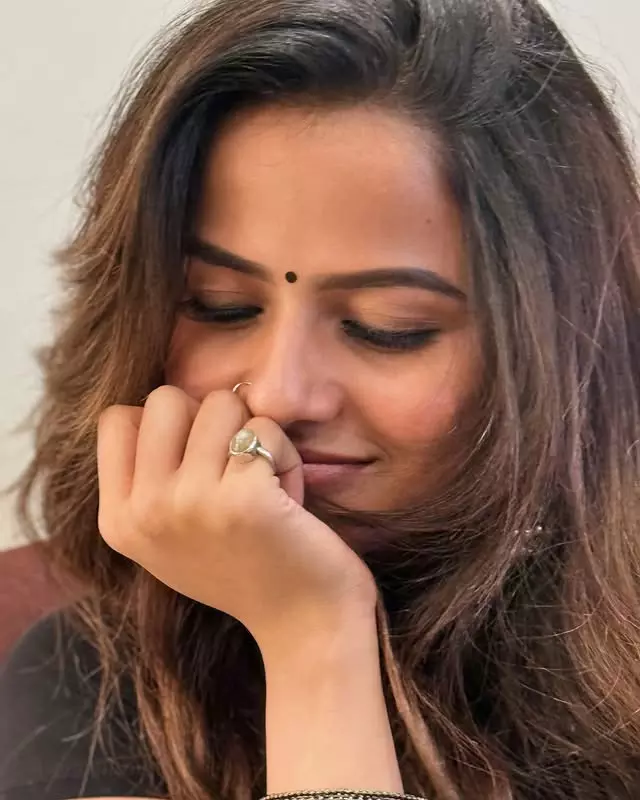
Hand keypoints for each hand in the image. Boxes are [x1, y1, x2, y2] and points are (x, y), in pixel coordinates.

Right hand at [96, 385, 376, 652]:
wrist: (302, 625)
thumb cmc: (245, 569)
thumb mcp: (171, 532)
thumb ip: (152, 475)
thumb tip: (171, 401)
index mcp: (119, 519)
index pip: (117, 418)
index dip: (167, 425)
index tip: (195, 463)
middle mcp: (145, 512)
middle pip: (166, 399)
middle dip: (210, 420)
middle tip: (232, 469)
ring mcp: (190, 503)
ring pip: (222, 403)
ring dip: (253, 436)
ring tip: (262, 485)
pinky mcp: (243, 498)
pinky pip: (264, 428)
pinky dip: (284, 454)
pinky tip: (287, 498)